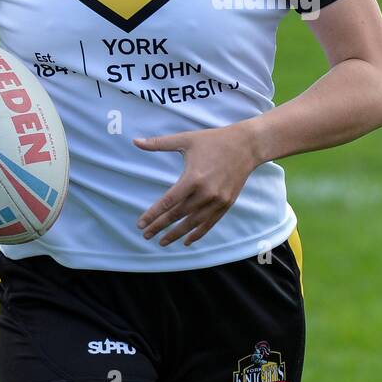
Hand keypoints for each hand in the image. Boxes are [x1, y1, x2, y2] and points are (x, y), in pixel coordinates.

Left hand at [134, 125, 260, 246]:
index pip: (168, 202)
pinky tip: (186, 241)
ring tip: (162, 242)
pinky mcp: (227, 204)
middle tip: (145, 235)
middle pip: (177, 215)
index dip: (153, 215)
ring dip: (176, 234)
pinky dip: (197, 234)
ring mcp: (217, 200)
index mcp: (193, 178)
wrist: (246, 146)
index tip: (140, 224)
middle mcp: (205, 193)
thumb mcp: (186, 139)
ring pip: (192, 223)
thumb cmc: (213, 140)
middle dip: (160, 227)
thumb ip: (159, 143)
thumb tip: (135, 141)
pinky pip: (209, 223)